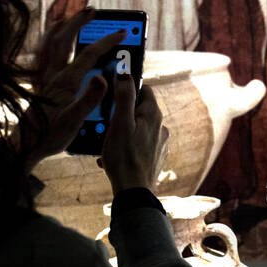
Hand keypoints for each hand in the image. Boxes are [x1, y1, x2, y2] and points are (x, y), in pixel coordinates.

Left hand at [21, 8, 124, 169]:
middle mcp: (53, 75)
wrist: (25, 145)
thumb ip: (89, 98)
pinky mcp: (41, 84)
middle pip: (63, 39)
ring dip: (62, 27)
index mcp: (65, 81)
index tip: (123, 32)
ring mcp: (44, 78)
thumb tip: (103, 78)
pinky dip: (50, 41)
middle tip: (93, 11)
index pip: (89, 54)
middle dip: (79, 22)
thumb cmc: (50, 136)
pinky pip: (44, 54)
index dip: (108, 41)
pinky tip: (55, 41)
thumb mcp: (74, 121)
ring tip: (72, 17)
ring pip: (50, 43)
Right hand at [100, 74, 168, 194]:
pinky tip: (112, 158)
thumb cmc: (123, 156)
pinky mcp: (155, 157)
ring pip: (137, 128)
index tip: (114, 94)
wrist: (133, 191)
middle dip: (122, 113)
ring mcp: (160, 143)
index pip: (145, 89)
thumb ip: (124, 97)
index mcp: (154, 115)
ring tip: (107, 144)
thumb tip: (126, 74)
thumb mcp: (119, 122)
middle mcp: (161, 127)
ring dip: (121, 133)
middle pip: (140, 110)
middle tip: (106, 123)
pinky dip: (125, 147)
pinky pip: (138, 145)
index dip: (129, 89)